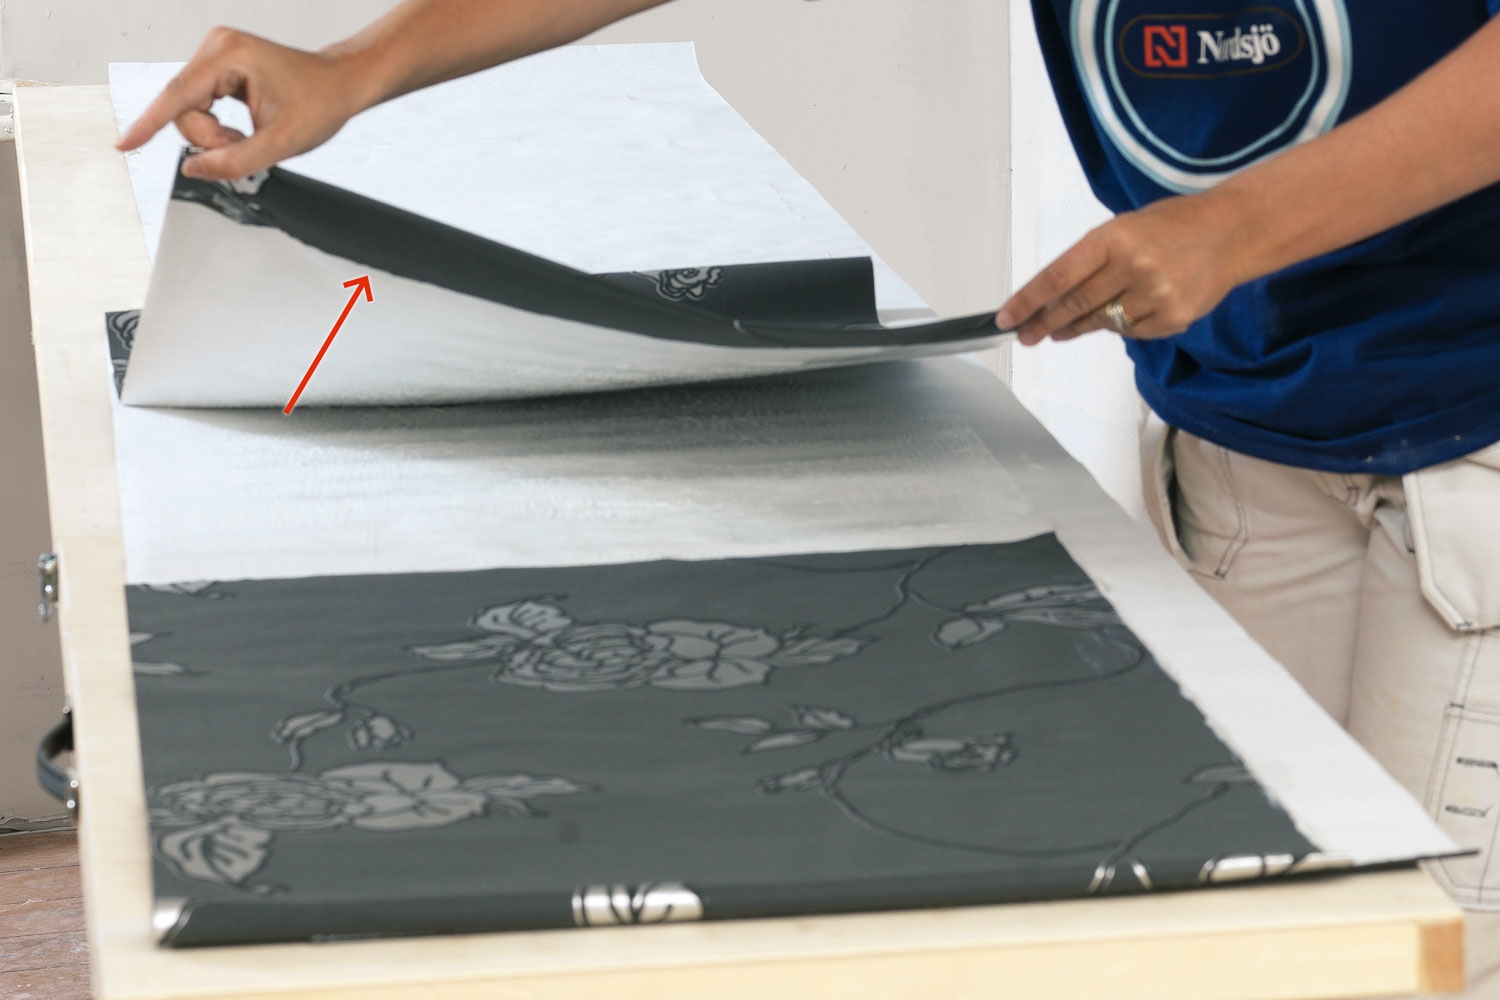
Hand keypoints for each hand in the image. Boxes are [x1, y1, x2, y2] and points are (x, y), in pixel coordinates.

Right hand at [115, 27, 369, 180]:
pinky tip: (242, 128)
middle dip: (211, 137)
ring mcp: (215, 53)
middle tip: (245, 146)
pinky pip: (199, 103)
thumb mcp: (282, 143)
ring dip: (215, 134)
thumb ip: (236, 160)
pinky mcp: (218, 65)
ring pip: (189, 109)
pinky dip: (217, 125)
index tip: (124, 145)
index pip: (179, 96)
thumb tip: (193, 169)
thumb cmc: (321, 103)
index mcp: (230, 55)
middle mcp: (217, 46)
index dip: (150, 125)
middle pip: (183, 107)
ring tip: (249, 137)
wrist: (341, 83)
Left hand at [995, 192, 1251, 344]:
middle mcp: (1133, 266)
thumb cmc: (1170, 227)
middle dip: (1043, 323)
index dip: (1028, 302)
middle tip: (1025, 335)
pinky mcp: (1172, 318)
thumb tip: (1049, 300)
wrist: (1231, 232)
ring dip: (1077, 327)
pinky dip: (1119, 325)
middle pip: (1073, 306)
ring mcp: (1155, 295)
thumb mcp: (1122, 230)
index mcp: (1114, 238)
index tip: (1007, 319)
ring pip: (1100, 323)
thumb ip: (1088, 262)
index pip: (1057, 277)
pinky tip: (1123, 312)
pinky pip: (1130, 331)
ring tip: (1063, 328)